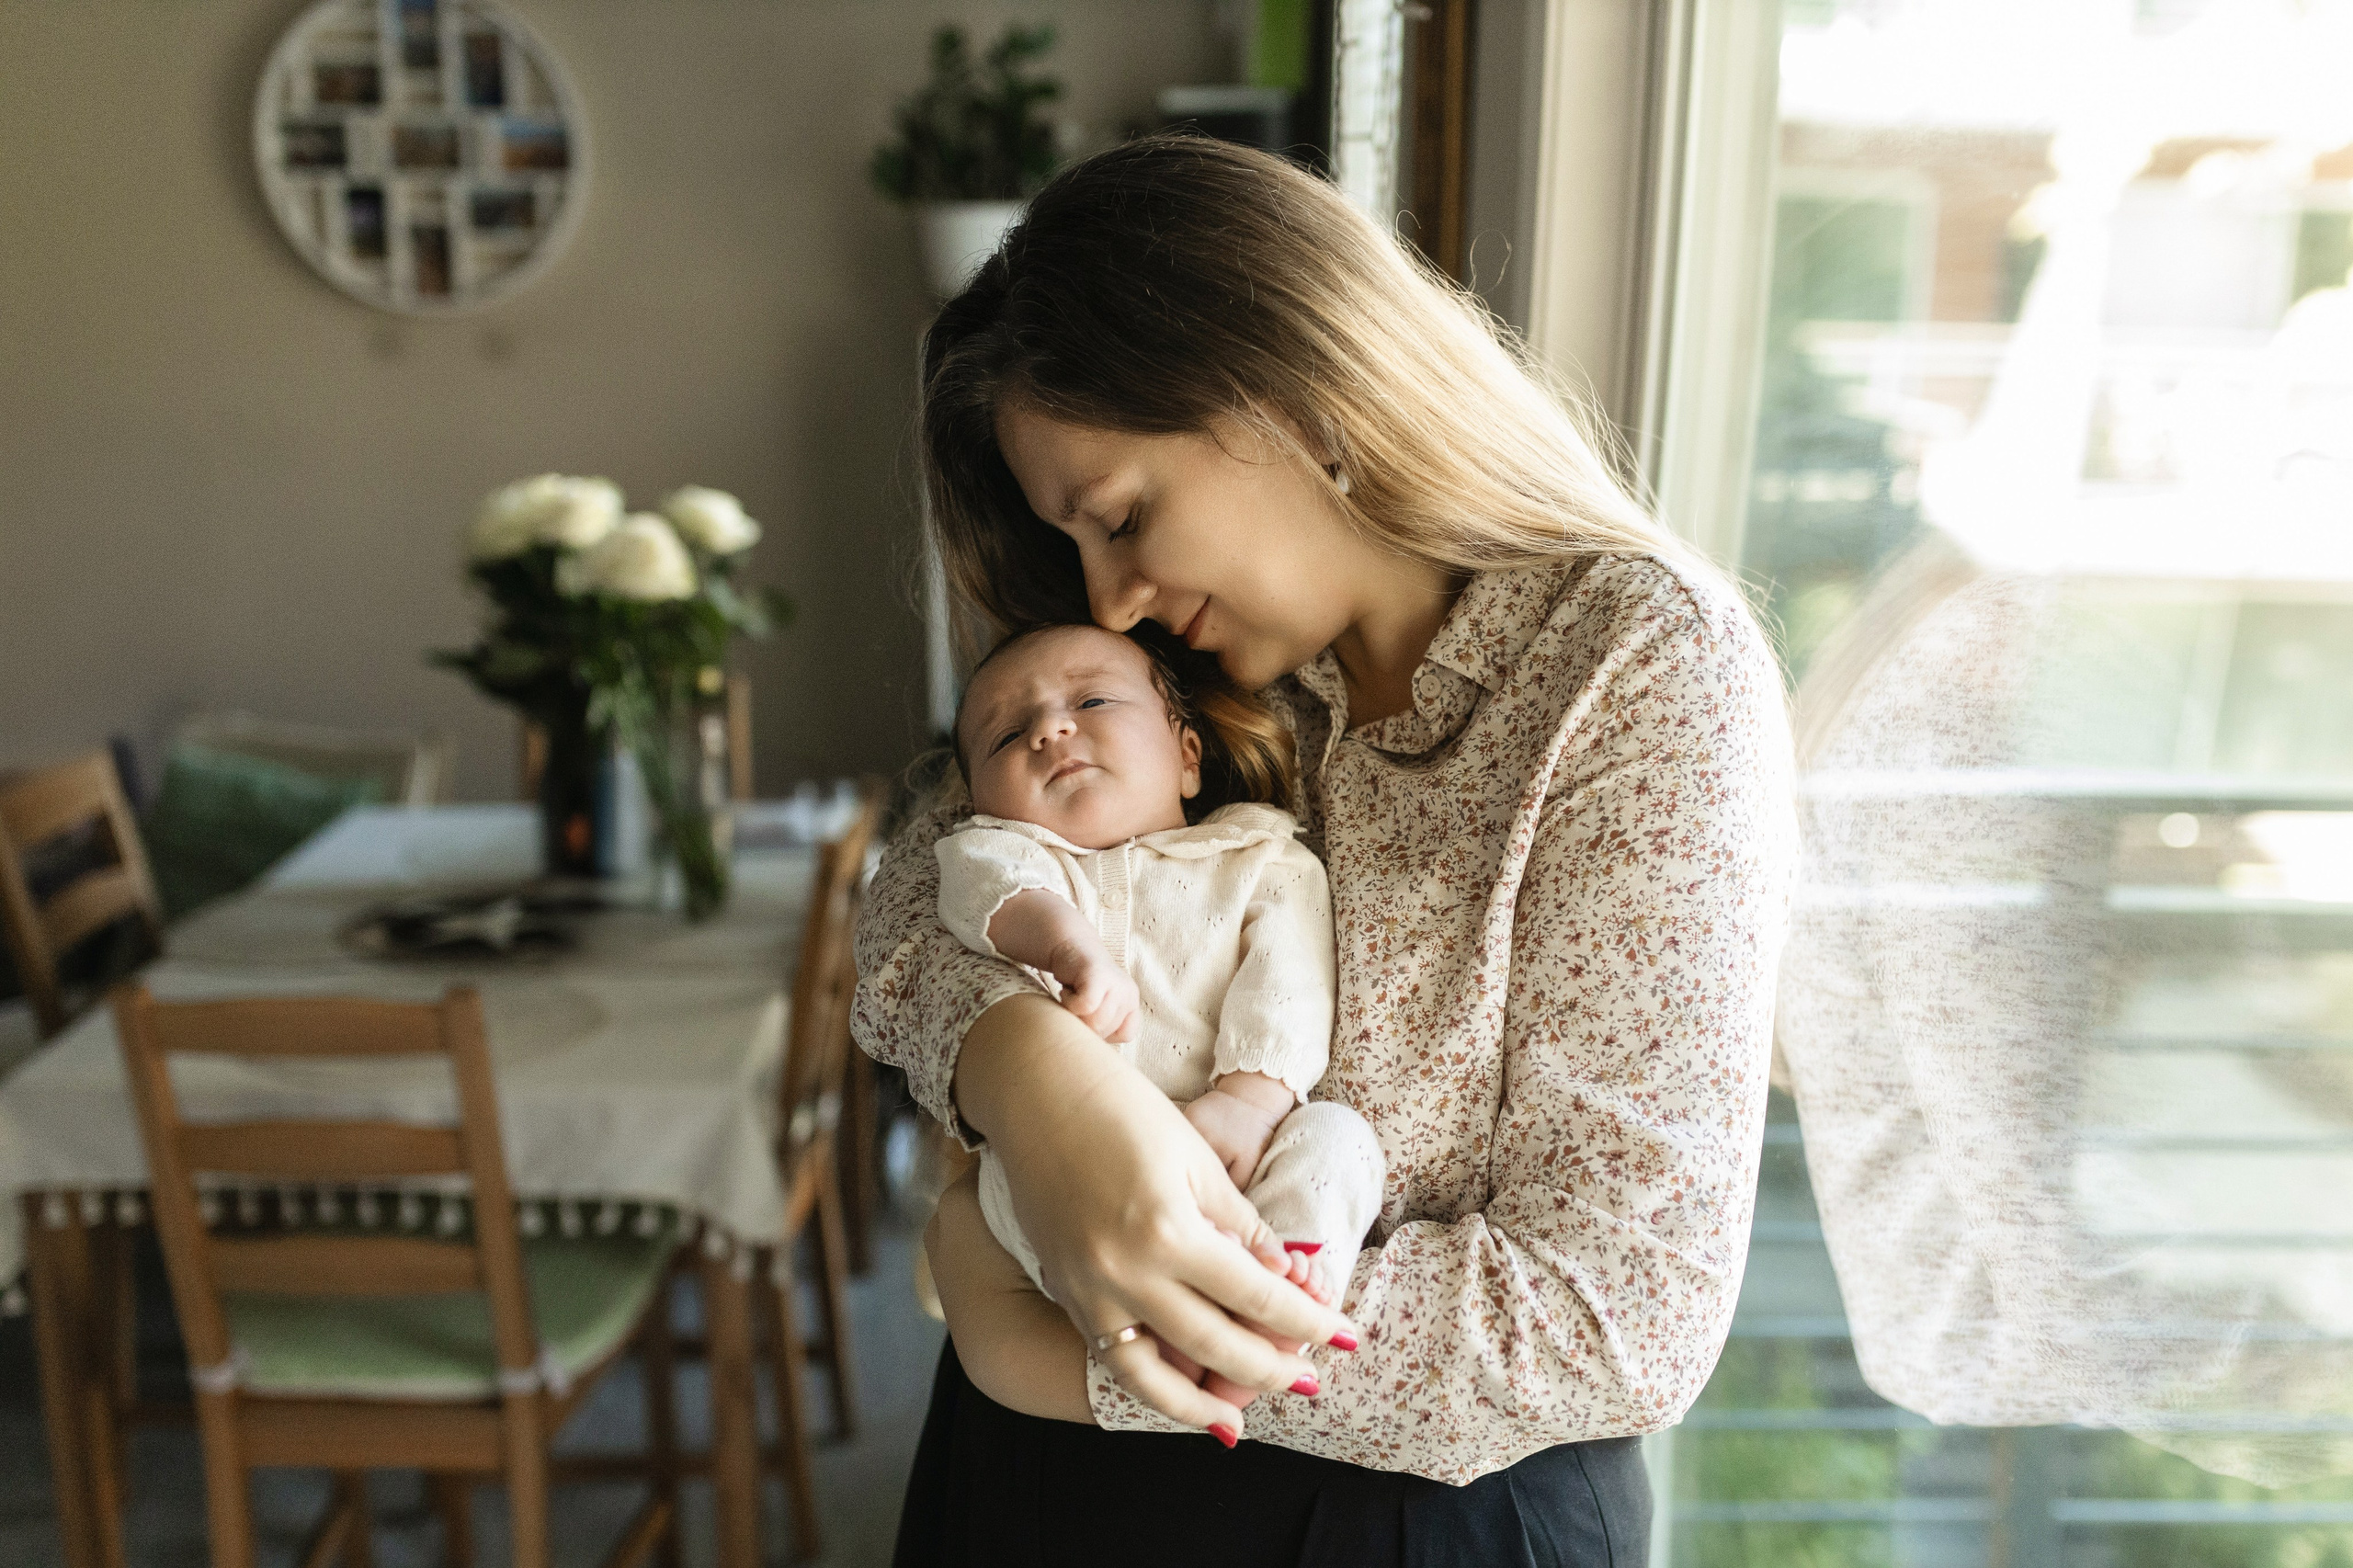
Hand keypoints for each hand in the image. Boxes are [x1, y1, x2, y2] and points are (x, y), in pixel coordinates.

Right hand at [953, 995, 1358, 1439]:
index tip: (1342, 1335)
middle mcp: (1126, 1271)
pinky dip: (1149, 1384)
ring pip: (1152, 1375)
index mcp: (1169, 1230)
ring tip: (1238, 1420)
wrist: (1036, 1093)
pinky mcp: (1065, 1292)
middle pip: (1213, 1344)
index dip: (1306, 1321)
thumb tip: (1283, 1277)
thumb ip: (1241, 1226)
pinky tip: (1179, 1395)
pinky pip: (1113, 1357)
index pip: (1255, 1296)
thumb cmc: (1123, 1110)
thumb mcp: (1197, 1161)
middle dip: (1269, 1369)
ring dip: (1202, 1404)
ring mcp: (1088, 1288)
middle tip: (1308, 1380)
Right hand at [1046, 936, 1139, 1043]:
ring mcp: (1117, 983)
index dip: (1103, 1033)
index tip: (1088, 1016)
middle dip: (1083, 1024)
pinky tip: (1067, 991)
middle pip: (1105, 1031)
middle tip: (1075, 1005)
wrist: (1069, 945)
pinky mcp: (1099, 974)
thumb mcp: (1094, 1010)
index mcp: (1132, 1005)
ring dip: (1074, 1014)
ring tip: (1071, 997)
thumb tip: (1090, 1058)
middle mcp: (1129, 994)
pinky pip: (1085, 1006)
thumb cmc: (1078, 985)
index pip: (1125, 1035)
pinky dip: (1069, 1002)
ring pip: (1095, 1021)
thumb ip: (1099, 1028)